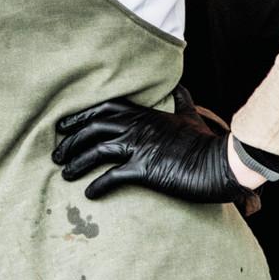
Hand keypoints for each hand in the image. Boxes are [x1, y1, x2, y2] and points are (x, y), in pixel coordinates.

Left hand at [52, 96, 255, 206]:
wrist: (222, 163)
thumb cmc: (204, 141)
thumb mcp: (190, 115)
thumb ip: (180, 100)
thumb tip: (180, 85)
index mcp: (144, 114)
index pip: (103, 108)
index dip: (80, 116)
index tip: (63, 127)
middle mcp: (137, 127)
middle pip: (93, 128)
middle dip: (70, 141)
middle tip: (56, 155)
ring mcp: (141, 147)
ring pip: (97, 151)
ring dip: (77, 163)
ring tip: (65, 174)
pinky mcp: (146, 170)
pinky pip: (114, 176)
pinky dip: (98, 185)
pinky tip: (89, 194)